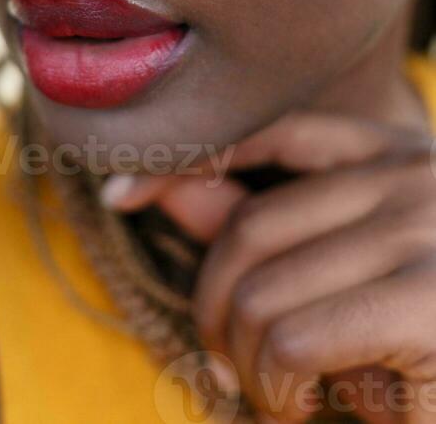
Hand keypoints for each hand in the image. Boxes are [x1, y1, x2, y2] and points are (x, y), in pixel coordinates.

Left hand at [103, 110, 435, 423]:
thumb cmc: (432, 333)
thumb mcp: (351, 268)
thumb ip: (267, 224)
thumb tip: (172, 190)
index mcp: (397, 157)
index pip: (274, 132)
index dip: (189, 160)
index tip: (124, 194)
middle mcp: (412, 179)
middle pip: (250, 229)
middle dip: (215, 308)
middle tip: (230, 364)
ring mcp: (424, 233)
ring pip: (262, 292)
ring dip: (249, 365)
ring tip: (283, 395)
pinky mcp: (430, 304)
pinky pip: (293, 341)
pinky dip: (278, 389)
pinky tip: (307, 408)